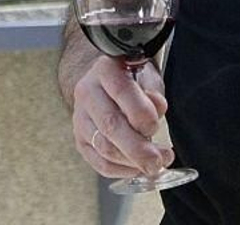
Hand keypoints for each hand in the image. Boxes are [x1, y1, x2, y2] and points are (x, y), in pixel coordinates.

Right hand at [71, 56, 174, 179]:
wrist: (108, 84)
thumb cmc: (133, 80)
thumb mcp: (148, 77)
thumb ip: (153, 95)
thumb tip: (156, 114)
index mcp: (105, 70)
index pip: (121, 91)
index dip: (141, 114)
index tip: (156, 126)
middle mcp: (87, 93)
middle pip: (110, 125)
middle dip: (138, 149)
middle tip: (158, 161)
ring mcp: (80, 118)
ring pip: (104, 148)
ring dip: (132, 162)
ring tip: (154, 165)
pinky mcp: (80, 140)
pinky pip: (99, 162)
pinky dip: (121, 170)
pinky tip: (137, 169)